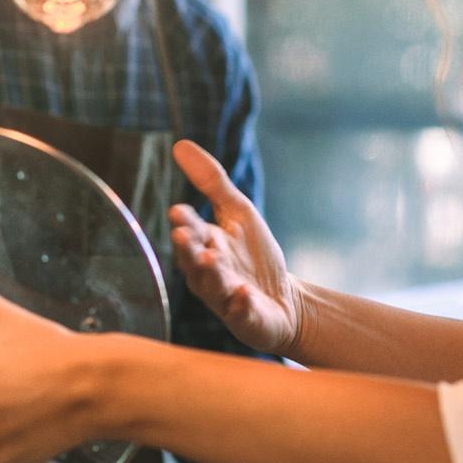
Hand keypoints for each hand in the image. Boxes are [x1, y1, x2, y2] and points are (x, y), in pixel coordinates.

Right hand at [169, 140, 306, 355]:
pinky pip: (240, 311)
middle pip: (193, 260)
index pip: (190, 230)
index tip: (178, 212)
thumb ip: (211, 182)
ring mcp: (225, 296)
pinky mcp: (245, 317)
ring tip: (211, 257)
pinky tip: (244, 293)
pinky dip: (240, 303)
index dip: (184, 222)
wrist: (283, 302)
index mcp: (204, 244)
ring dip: (210, 272)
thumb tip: (179, 145)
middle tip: (183, 236)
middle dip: (188, 249)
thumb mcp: (237, 212)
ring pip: (212, 285)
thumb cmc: (255, 256)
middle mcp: (208, 272)